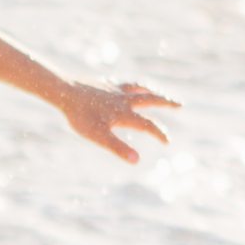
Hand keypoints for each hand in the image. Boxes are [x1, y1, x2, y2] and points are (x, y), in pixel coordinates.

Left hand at [58, 79, 179, 161]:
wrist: (64, 91)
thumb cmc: (80, 116)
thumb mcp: (98, 135)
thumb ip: (118, 148)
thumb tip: (136, 161)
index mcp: (124, 113)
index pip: (148, 124)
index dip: (159, 134)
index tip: (167, 142)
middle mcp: (124, 99)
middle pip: (150, 100)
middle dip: (166, 103)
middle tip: (180, 104)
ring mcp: (115, 89)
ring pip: (139, 88)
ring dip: (151, 91)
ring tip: (158, 92)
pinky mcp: (105, 83)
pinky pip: (123, 83)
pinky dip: (131, 85)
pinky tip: (128, 87)